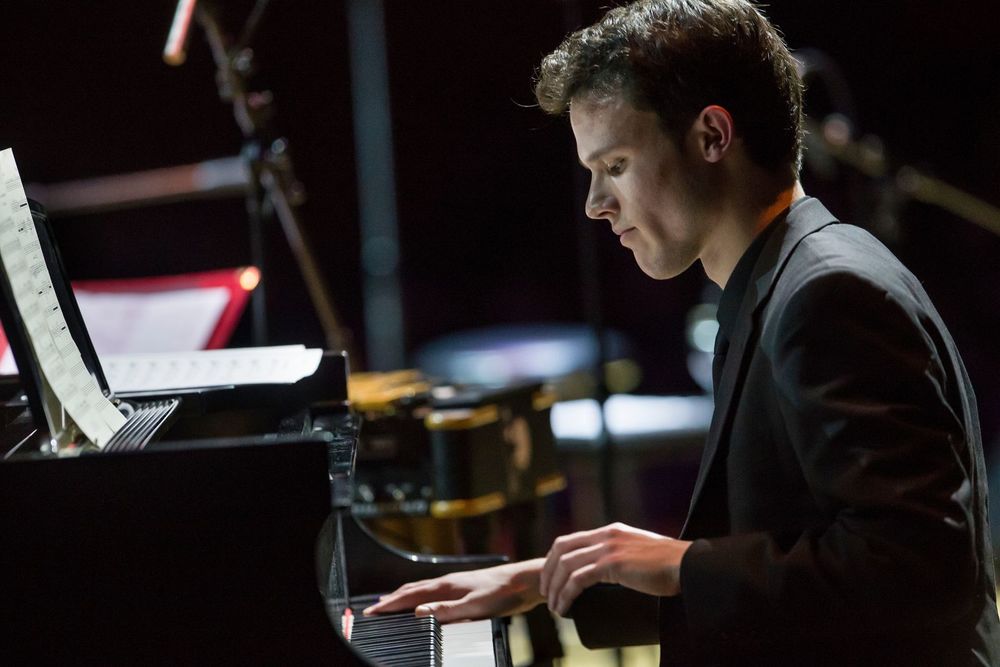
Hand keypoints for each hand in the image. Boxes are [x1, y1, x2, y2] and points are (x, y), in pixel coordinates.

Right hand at [362, 558, 545, 622]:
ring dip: (404, 596)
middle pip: (412, 590)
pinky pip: (433, 593)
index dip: (390, 604)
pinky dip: (420, 597)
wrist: (522, 582)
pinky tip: (425, 603)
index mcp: (446, 586)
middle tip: (374, 609)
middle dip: (391, 600)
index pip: (410, 595)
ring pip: (422, 590)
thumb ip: (446, 610)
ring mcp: (455, 584)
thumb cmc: (502, 593)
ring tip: (392, 603)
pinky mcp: (464, 589)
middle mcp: (447, 583)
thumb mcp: (473, 606)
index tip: (373, 611)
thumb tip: (418, 612)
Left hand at [539, 522, 691, 615]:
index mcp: (611, 531)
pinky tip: (563, 607)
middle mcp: (606, 535)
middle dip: (548, 572)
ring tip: (554, 607)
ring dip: (554, 588)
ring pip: (566, 565)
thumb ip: (626, 557)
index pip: (571, 540)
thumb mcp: (641, 553)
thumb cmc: (671, 566)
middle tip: (547, 592)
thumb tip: (616, 575)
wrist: (688, 565)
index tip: (551, 577)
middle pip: (562, 549)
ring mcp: (608, 548)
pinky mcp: (612, 564)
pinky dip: (566, 594)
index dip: (555, 558)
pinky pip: (578, 579)